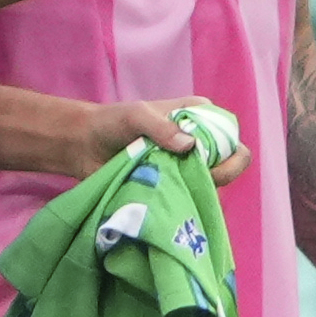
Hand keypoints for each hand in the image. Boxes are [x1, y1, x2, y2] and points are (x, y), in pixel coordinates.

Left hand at [75, 97, 249, 183]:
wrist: (84, 145)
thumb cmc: (111, 122)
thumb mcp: (136, 116)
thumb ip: (161, 127)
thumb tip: (190, 147)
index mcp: (199, 117)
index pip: (232, 136)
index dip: (227, 152)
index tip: (204, 160)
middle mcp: (200, 142)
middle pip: (229, 165)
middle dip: (215, 175)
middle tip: (185, 177)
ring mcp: (187, 166)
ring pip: (212, 185)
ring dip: (195, 188)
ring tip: (168, 185)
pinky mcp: (174, 186)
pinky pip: (190, 199)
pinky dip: (182, 201)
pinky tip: (165, 198)